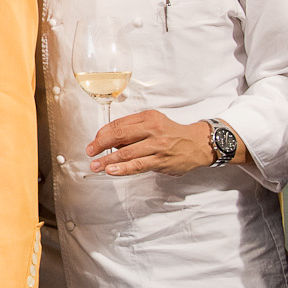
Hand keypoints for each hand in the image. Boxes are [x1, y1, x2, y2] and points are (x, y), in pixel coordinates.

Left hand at [88, 110, 221, 176]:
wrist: (198, 144)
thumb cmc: (172, 133)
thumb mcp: (154, 123)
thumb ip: (133, 130)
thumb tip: (109, 141)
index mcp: (148, 117)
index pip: (119, 124)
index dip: (103, 133)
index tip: (94, 141)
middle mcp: (153, 129)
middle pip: (120, 136)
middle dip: (101, 145)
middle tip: (90, 152)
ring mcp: (157, 146)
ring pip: (127, 153)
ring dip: (108, 160)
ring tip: (96, 165)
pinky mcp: (161, 161)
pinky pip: (138, 165)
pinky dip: (123, 168)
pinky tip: (111, 171)